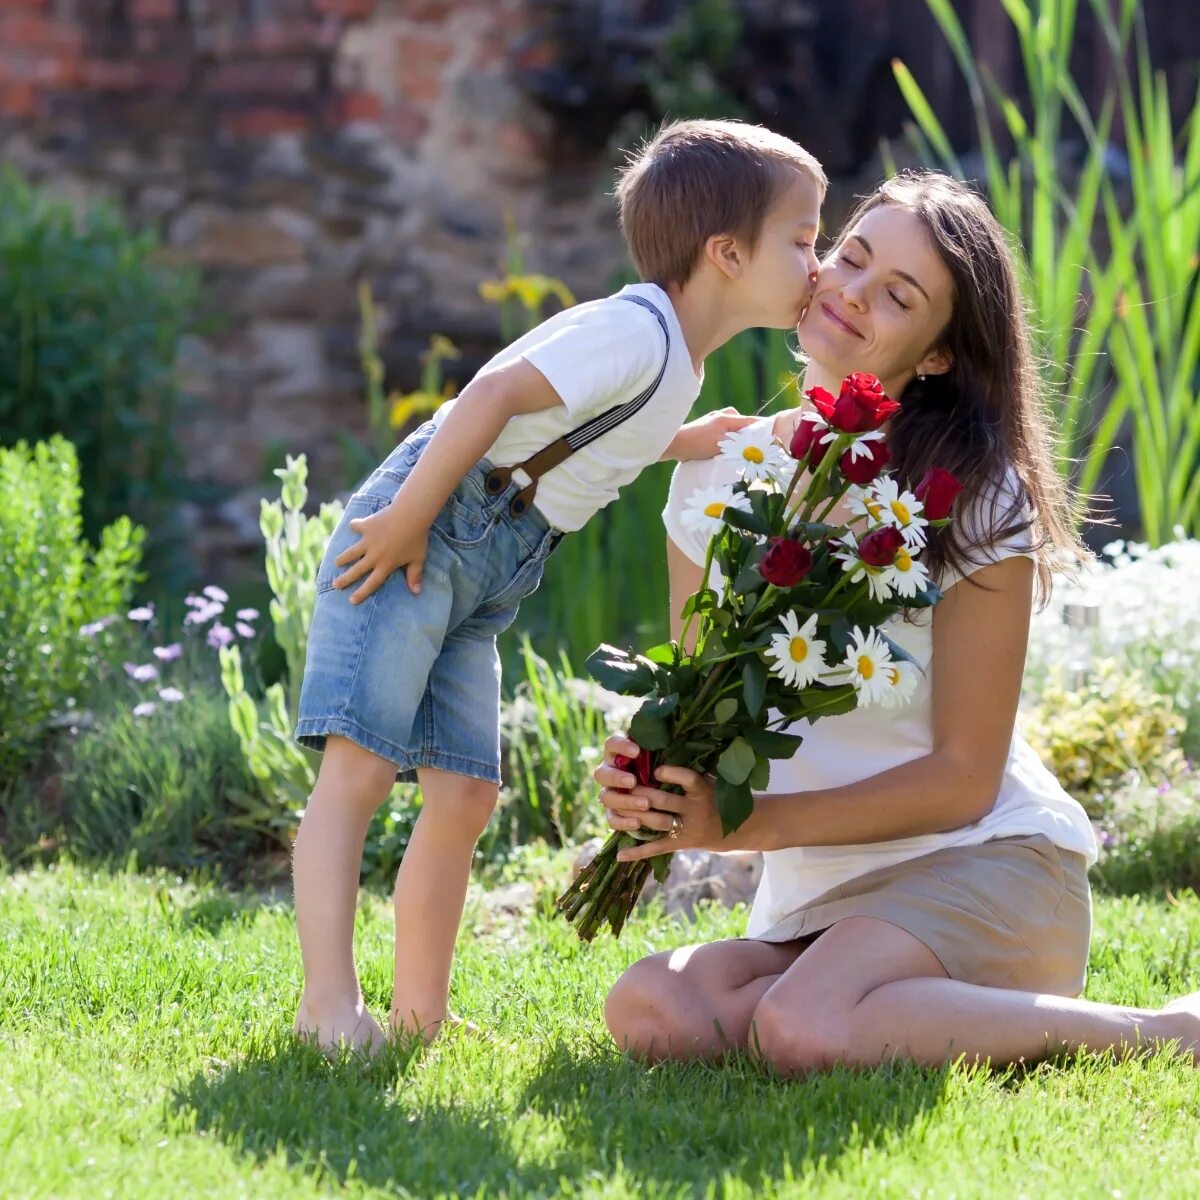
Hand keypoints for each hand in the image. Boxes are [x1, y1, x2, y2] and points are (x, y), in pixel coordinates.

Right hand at [333, 501, 429, 603]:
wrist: (410, 515)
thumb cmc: (417, 538)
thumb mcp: (418, 559)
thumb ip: (415, 575)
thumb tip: (417, 592)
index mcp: (386, 565)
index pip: (371, 583)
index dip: (361, 593)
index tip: (351, 601)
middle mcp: (374, 555)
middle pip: (356, 571)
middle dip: (344, 579)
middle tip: (335, 585)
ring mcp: (368, 541)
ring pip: (351, 552)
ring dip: (343, 558)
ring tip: (336, 562)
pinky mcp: (366, 526)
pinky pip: (357, 526)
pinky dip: (354, 525)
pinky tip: (353, 525)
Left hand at [593, 734, 735, 861]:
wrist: (733, 829)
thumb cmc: (714, 796)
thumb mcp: (709, 780)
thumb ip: (689, 769)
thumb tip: (661, 746)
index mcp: (703, 790)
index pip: (688, 779)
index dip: (671, 773)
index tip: (655, 769)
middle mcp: (696, 809)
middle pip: (665, 800)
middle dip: (641, 793)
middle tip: (623, 785)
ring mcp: (688, 828)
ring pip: (657, 822)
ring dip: (634, 815)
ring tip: (616, 806)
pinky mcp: (681, 844)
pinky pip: (657, 848)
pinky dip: (638, 852)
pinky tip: (620, 855)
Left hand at [663, 407, 759, 461]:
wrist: (673, 443)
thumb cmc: (697, 442)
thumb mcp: (721, 444)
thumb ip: (739, 443)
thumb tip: (756, 446)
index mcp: (729, 416)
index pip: (754, 422)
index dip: (765, 432)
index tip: (775, 442)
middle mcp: (725, 415)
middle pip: (746, 427)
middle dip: (752, 438)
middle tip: (759, 452)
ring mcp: (717, 421)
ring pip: (736, 432)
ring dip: (739, 442)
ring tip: (742, 455)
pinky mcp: (710, 429)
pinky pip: (727, 435)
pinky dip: (730, 443)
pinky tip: (728, 452)